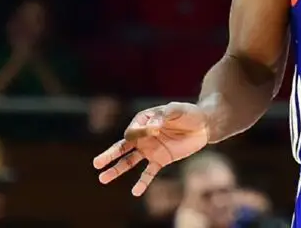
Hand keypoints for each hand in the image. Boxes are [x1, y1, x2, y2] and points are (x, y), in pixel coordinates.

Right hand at [93, 102, 208, 195]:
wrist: (204, 125)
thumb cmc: (189, 113)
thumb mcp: (178, 109)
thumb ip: (165, 115)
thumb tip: (153, 127)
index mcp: (144, 120)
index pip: (133, 131)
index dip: (142, 132)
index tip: (157, 129)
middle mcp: (143, 136)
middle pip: (122, 147)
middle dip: (109, 155)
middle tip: (96, 163)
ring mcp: (150, 149)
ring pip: (129, 161)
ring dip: (116, 169)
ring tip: (103, 178)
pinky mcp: (160, 160)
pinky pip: (149, 173)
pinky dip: (142, 182)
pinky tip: (135, 192)